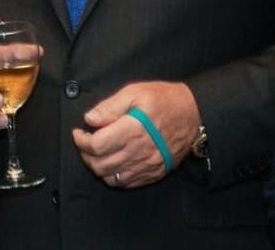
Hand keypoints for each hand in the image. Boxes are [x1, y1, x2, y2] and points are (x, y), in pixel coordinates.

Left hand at [72, 81, 200, 189]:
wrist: (195, 114)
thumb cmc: (166, 100)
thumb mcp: (137, 92)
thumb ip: (111, 106)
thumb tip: (90, 118)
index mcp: (133, 129)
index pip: (96, 145)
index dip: (81, 140)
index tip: (79, 132)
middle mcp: (139, 151)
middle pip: (99, 164)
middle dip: (86, 154)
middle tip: (86, 141)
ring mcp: (147, 165)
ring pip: (110, 177)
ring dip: (98, 166)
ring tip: (98, 152)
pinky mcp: (153, 173)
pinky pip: (125, 183)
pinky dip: (113, 176)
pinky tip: (114, 162)